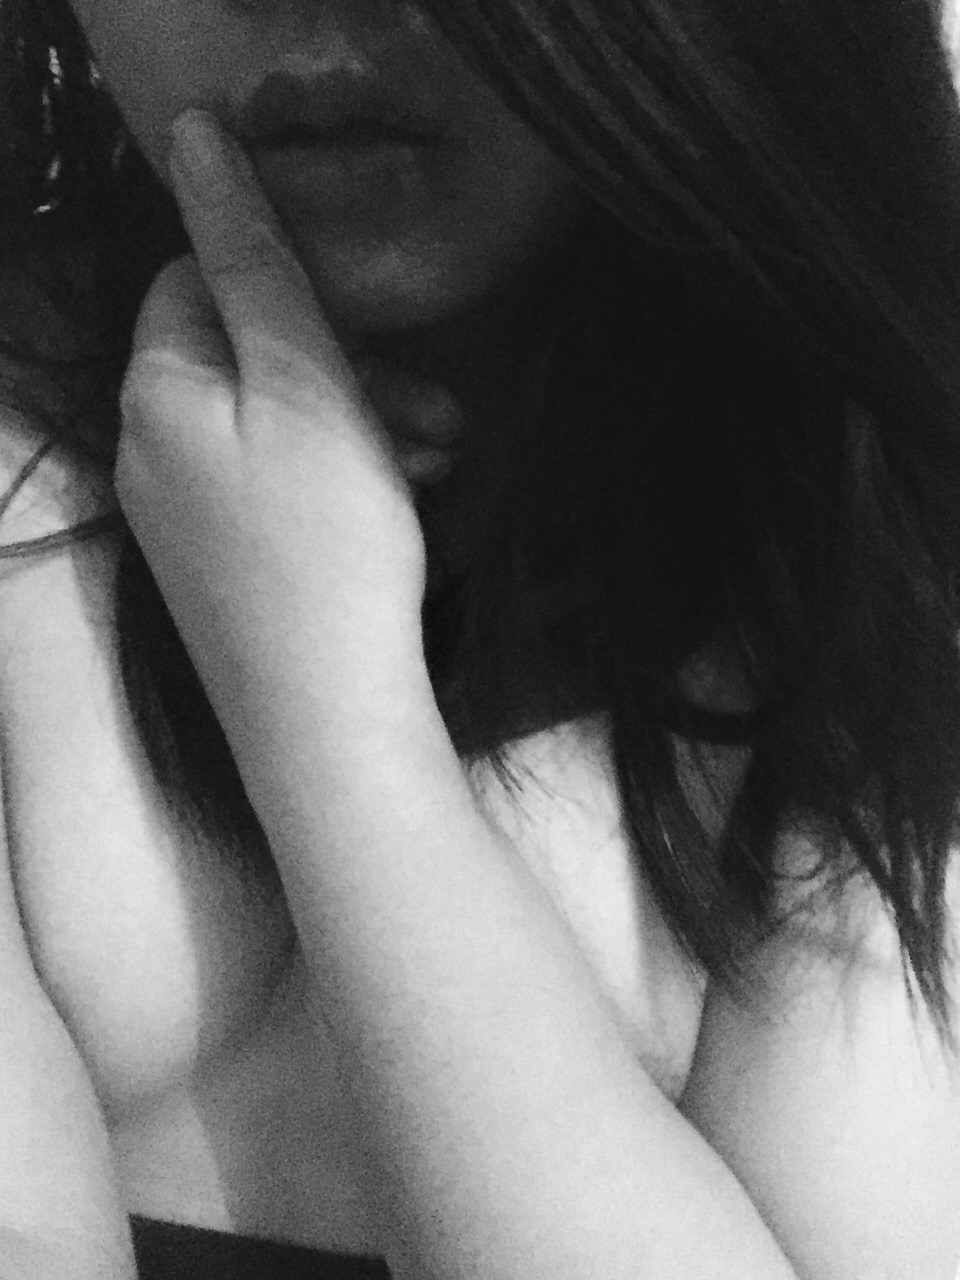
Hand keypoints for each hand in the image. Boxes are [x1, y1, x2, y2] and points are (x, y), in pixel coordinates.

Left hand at [115, 109, 459, 740]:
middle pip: (248, 359)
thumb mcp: (306, 384)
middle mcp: (148, 449)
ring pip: (277, 427)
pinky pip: (278, 487)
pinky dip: (344, 475)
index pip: (197, 280)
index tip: (379, 321)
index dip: (293, 285)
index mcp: (156, 392)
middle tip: (445, 402)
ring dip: (366, 421)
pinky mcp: (220, 567)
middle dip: (352, 366)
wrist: (327, 716)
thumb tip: (193, 135)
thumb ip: (254, 259)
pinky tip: (415, 492)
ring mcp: (182, 516)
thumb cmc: (328, 545)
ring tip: (449, 452)